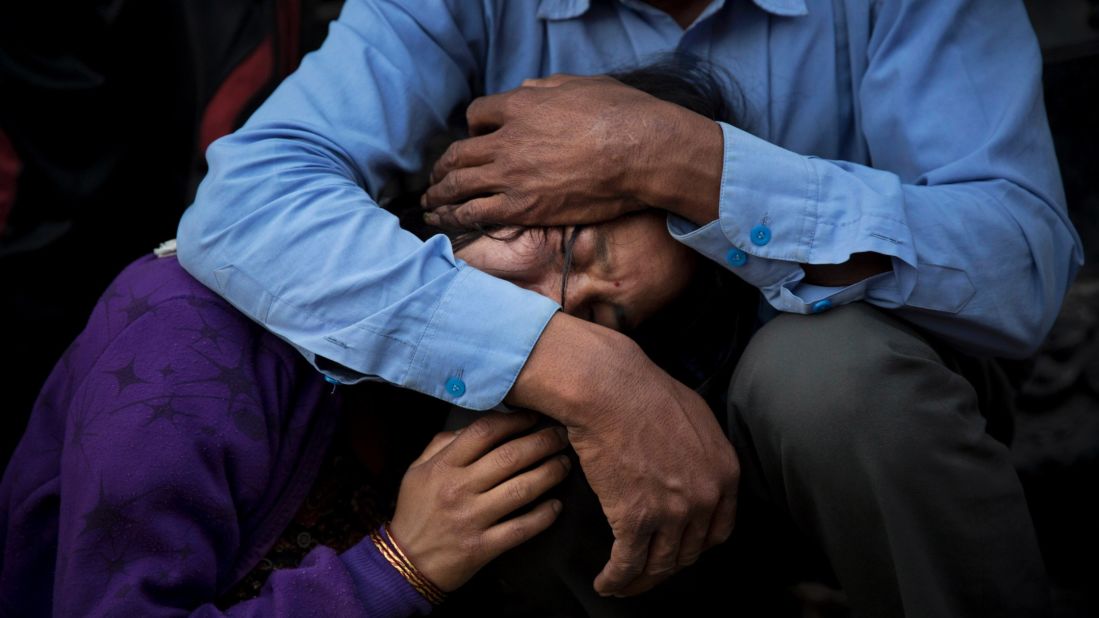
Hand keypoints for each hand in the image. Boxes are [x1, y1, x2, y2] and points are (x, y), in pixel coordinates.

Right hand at [388, 412, 570, 591]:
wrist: (406, 562)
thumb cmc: (415, 510)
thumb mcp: (418, 469)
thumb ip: (444, 443)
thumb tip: (480, 425)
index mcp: (443, 466)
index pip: (484, 432)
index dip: (514, 421)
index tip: (534, 416)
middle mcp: (458, 489)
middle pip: (510, 457)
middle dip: (542, 442)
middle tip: (561, 435)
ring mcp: (472, 519)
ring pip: (521, 490)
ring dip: (549, 474)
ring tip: (564, 464)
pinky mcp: (483, 547)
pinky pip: (521, 528)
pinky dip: (543, 516)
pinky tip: (556, 505)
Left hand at [421, 74, 683, 228]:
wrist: (640, 152)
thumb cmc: (621, 114)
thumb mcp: (581, 85)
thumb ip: (547, 88)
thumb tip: (527, 92)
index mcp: (520, 105)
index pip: (477, 114)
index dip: (473, 127)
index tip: (475, 137)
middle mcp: (507, 140)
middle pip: (458, 153)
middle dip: (443, 167)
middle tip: (436, 177)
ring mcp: (511, 176)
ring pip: (458, 185)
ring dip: (439, 195)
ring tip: (430, 204)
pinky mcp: (522, 207)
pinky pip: (474, 213)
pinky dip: (455, 217)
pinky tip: (447, 223)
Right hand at [509, 313, 739, 596]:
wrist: (608, 387)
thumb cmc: (643, 390)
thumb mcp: (695, 415)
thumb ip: (701, 449)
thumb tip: (692, 463)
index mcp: (724, 473)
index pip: (718, 530)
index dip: (696, 545)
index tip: (679, 549)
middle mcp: (705, 498)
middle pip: (689, 552)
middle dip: (666, 566)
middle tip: (647, 570)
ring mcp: (672, 512)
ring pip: (659, 564)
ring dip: (639, 580)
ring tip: (623, 583)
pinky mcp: (634, 519)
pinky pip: (627, 563)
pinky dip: (615, 580)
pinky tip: (606, 583)